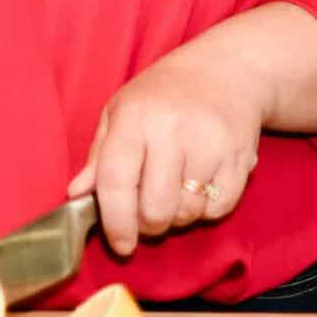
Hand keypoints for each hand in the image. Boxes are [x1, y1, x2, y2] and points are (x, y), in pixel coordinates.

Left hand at [66, 42, 266, 257]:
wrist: (226, 71)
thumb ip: (99, 157)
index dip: (114, 222)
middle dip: (148, 226)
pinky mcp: (240, 158)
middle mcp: (173, 130)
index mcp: (136, 117)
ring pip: (187, 214)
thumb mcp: (120, 112)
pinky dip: (205, 210)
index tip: (119, 244)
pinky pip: (218, 210)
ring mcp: (211, 144)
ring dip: (177, 218)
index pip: (116, 180)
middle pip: (156, 209)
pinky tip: (199, 186)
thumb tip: (77, 195)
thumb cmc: (163, 95)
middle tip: (146, 217)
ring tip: (173, 193)